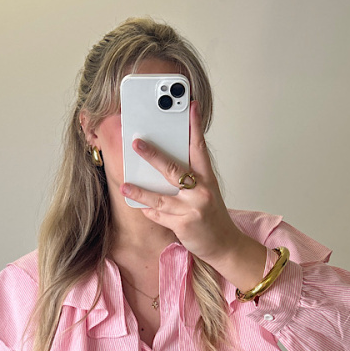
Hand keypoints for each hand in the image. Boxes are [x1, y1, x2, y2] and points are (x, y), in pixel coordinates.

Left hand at [120, 101, 244, 265]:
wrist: (224, 244)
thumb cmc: (211, 215)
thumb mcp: (206, 192)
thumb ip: (189, 179)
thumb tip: (161, 165)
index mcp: (208, 178)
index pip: (200, 148)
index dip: (195, 126)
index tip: (190, 106)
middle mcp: (202, 191)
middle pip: (174, 169)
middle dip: (153, 155)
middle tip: (137, 143)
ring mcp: (193, 208)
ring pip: (160, 197)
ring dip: (140, 192)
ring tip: (125, 186)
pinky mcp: (184, 225)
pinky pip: (159, 215)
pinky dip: (149, 211)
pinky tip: (141, 207)